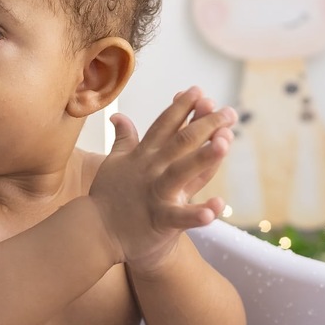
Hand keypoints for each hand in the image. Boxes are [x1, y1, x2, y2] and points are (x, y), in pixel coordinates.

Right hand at [90, 87, 235, 272]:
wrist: (96, 233)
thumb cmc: (107, 197)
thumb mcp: (114, 162)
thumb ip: (123, 138)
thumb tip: (118, 116)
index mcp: (143, 156)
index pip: (165, 125)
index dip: (182, 107)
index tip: (199, 91)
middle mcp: (151, 170)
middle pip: (181, 141)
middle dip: (206, 123)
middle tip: (229, 111)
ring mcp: (156, 194)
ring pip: (183, 171)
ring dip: (205, 156)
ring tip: (226, 141)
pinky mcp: (160, 221)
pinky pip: (181, 216)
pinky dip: (198, 213)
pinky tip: (217, 206)